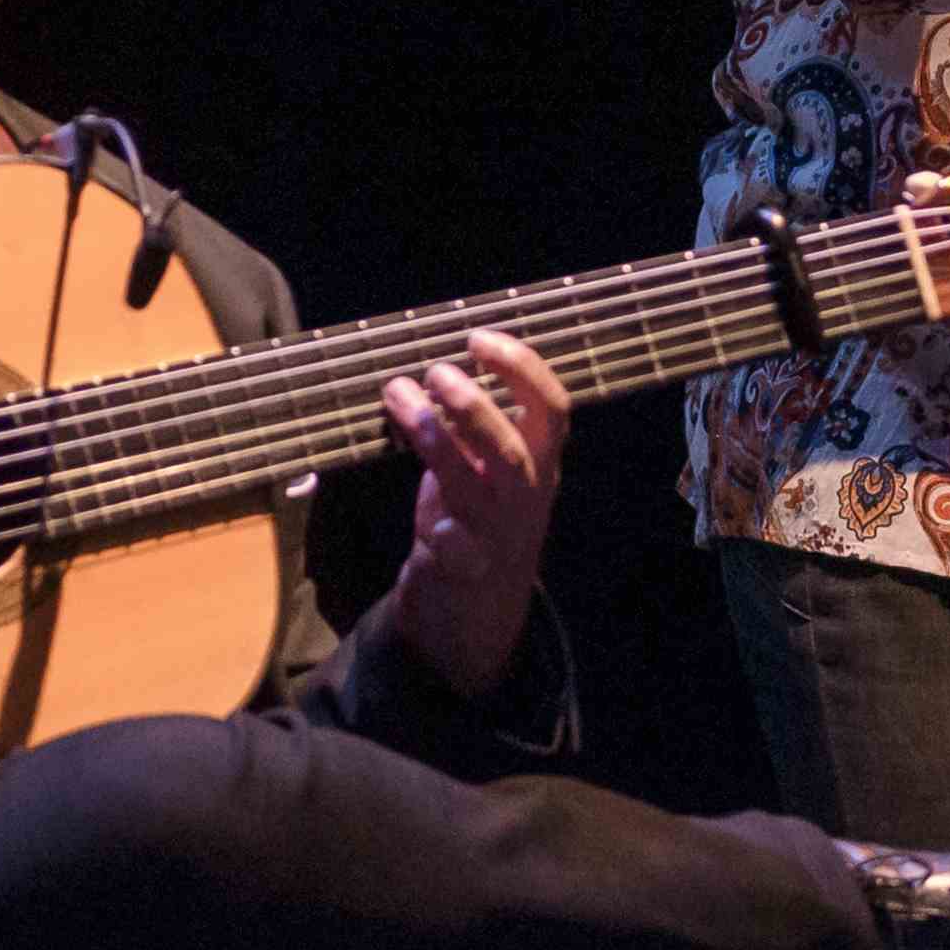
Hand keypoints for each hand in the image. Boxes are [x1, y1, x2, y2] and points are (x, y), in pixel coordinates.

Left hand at [375, 328, 571, 702]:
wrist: (476, 611)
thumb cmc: (475, 522)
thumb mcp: (483, 469)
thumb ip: (471, 428)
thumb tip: (438, 367)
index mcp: (538, 464)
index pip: (551, 409)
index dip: (521, 369)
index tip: (479, 338)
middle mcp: (525, 497)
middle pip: (511, 448)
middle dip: (472, 405)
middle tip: (435, 372)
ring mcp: (497, 536)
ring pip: (476, 487)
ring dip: (437, 441)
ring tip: (399, 399)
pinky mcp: (467, 572)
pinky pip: (460, 552)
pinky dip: (447, 535)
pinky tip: (431, 527)